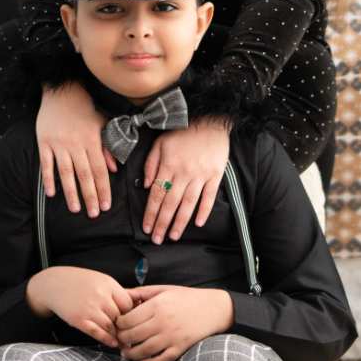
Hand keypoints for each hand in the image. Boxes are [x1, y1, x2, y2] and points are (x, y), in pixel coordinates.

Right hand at [27, 266, 133, 348]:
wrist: (54, 284)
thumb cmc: (79, 282)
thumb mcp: (101, 280)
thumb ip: (116, 292)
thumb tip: (136, 304)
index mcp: (108, 285)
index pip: (129, 303)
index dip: (133, 314)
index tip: (135, 321)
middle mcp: (100, 296)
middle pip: (121, 316)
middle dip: (126, 327)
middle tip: (132, 335)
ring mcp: (89, 308)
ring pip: (110, 327)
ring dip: (117, 336)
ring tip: (123, 341)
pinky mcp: (79, 320)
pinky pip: (97, 332)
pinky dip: (106, 339)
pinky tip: (111, 343)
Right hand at [36, 83, 115, 215]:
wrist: (62, 91)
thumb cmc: (85, 109)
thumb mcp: (102, 124)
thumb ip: (108, 147)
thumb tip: (114, 169)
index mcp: (92, 140)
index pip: (99, 170)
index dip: (103, 189)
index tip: (106, 205)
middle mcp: (76, 144)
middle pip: (84, 174)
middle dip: (90, 195)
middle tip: (94, 214)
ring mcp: (58, 143)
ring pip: (65, 172)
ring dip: (71, 192)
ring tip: (75, 209)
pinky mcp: (44, 142)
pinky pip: (46, 164)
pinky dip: (48, 179)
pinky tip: (51, 194)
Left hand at [117, 284, 232, 360]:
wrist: (214, 308)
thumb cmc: (188, 298)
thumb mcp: (164, 290)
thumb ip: (142, 293)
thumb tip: (122, 295)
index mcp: (157, 305)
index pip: (127, 320)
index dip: (118, 325)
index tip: (117, 326)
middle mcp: (162, 322)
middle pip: (132, 336)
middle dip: (122, 340)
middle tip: (119, 341)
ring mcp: (172, 336)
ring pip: (143, 350)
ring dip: (131, 354)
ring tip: (126, 353)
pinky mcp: (180, 348)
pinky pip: (160, 360)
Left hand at [141, 121, 230, 241]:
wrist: (210, 121)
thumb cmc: (183, 132)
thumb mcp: (160, 143)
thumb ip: (150, 164)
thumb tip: (145, 185)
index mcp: (168, 165)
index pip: (156, 194)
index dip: (150, 213)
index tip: (146, 227)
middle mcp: (183, 173)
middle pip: (170, 203)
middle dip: (162, 223)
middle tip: (157, 239)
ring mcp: (200, 175)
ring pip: (188, 203)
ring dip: (180, 222)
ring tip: (173, 236)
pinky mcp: (215, 175)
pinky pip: (209, 197)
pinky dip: (203, 211)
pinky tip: (197, 223)